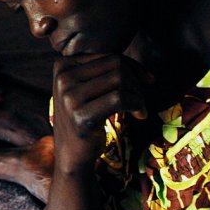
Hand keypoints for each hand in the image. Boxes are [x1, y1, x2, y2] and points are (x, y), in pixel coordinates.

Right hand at [52, 53, 152, 171]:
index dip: (133, 67)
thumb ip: (103, 71)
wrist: (72, 153)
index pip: (108, 55)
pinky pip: (121, 99)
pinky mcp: (80, 115)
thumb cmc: (86, 117)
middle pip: (115, 66)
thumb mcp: (86, 89)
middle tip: (141, 98)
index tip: (147, 81)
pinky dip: (137, 105)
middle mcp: (62, 78)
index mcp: (62, 65)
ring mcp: (69, 96)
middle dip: (136, 80)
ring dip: (139, 95)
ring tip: (140, 108)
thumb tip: (142, 70)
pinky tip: (139, 115)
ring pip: (120, 81)